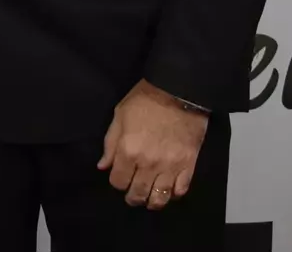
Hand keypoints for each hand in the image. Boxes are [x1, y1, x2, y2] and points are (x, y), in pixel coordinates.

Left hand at [98, 80, 207, 209]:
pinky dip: (173, 194)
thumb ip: (110, 143)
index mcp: (128, 151)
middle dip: (132, 196)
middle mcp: (148, 163)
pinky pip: (181, 190)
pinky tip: (168, 189)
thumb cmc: (145, 100)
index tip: (120, 176)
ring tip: (150, 196)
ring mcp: (170, 166)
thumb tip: (103, 166)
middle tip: (133, 193)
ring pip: (159, 198)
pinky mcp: (188, 165)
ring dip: (152, 201)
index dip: (117, 181)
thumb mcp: (120, 116)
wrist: (178, 90)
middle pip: (137, 194)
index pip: (118, 182)